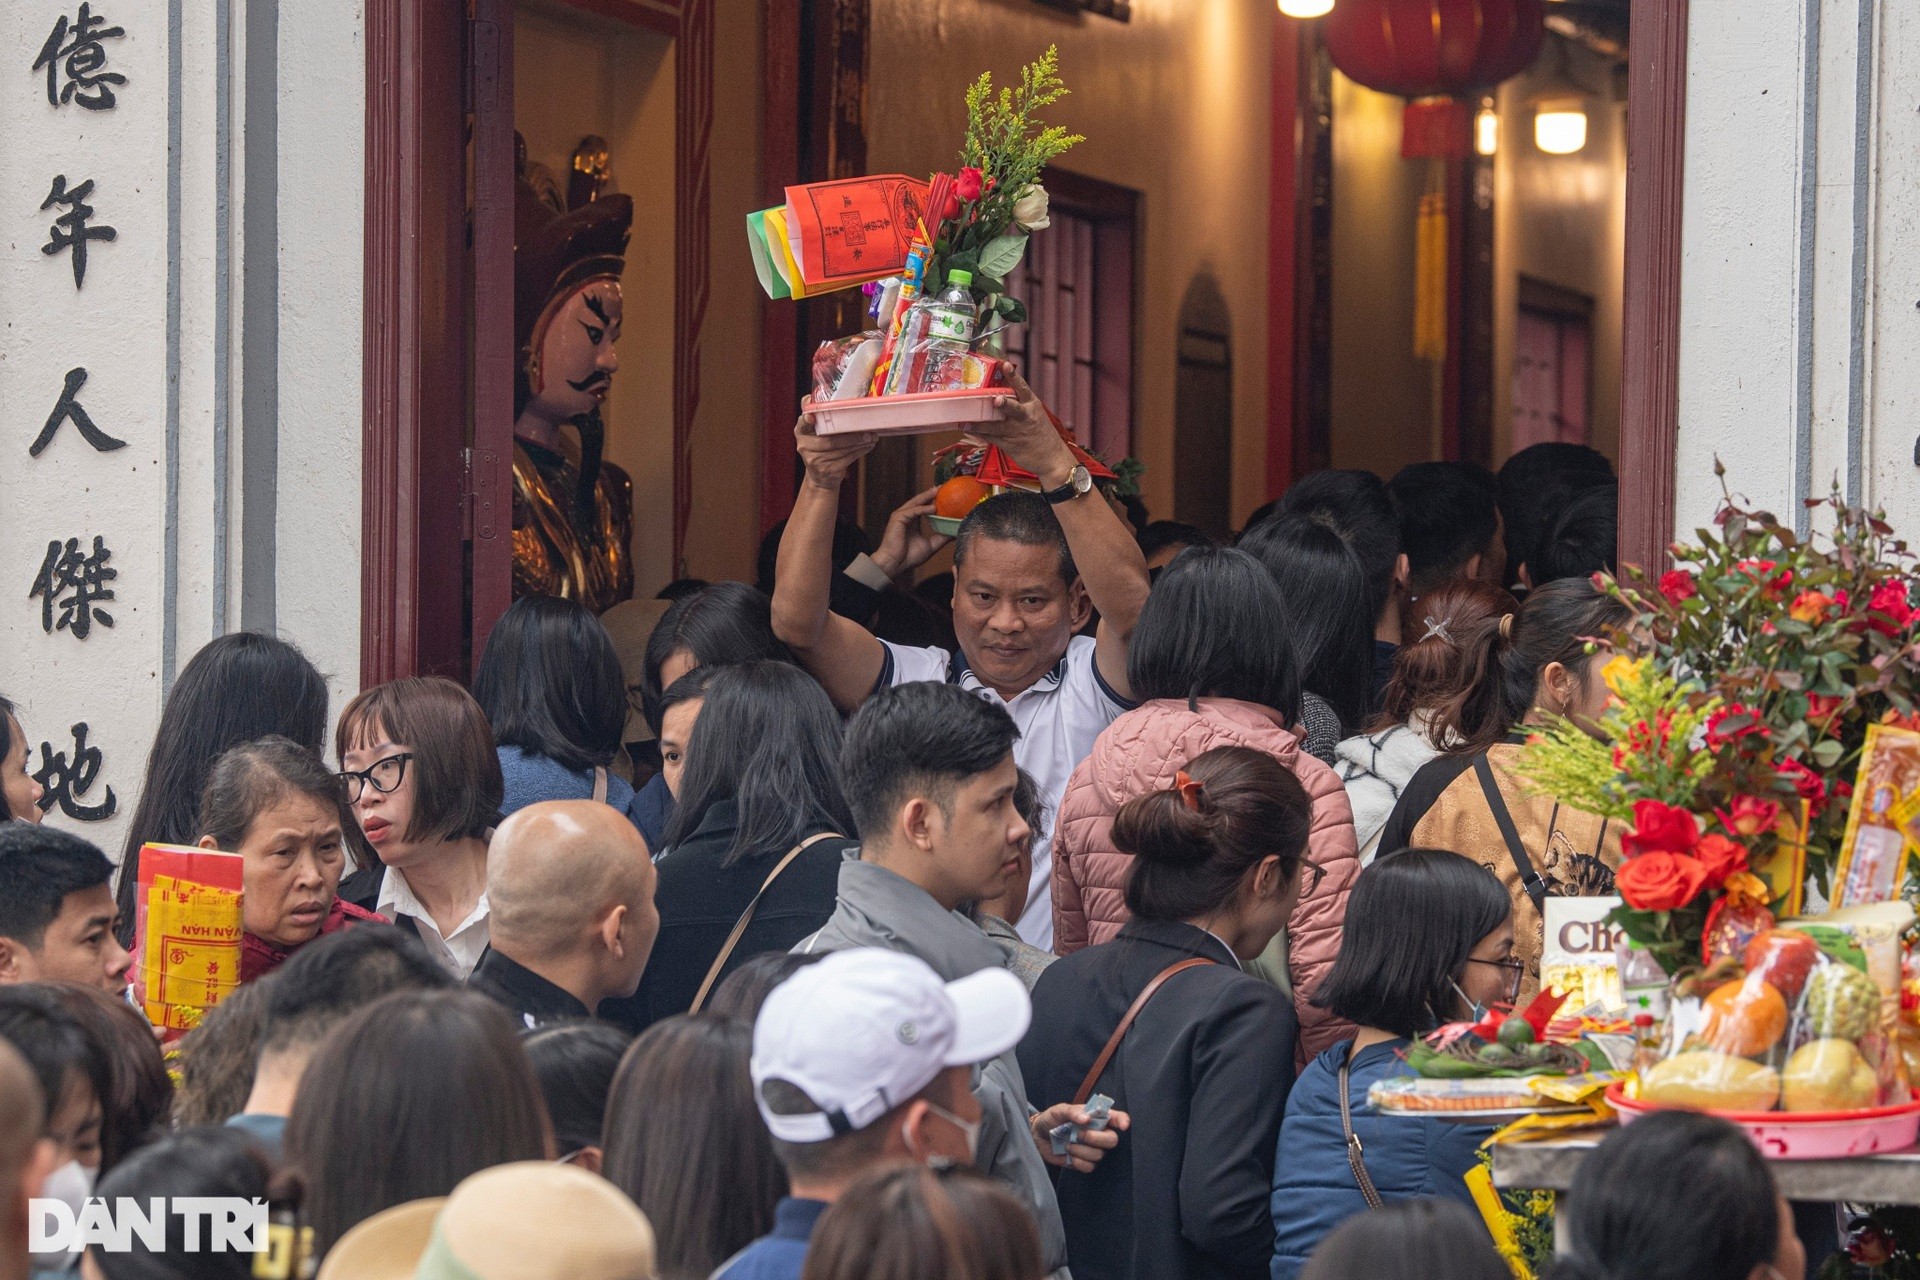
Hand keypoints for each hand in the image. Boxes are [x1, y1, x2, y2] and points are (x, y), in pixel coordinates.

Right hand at [795, 405, 875, 490]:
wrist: (820, 476)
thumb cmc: (822, 447)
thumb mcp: (817, 431)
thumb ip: (822, 416)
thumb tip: (842, 399)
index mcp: (801, 431)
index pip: (802, 422)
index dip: (806, 419)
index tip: (811, 417)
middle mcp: (804, 446)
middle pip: (829, 440)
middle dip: (851, 436)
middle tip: (868, 432)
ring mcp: (814, 460)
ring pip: (841, 450)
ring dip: (859, 443)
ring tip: (871, 438)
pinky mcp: (826, 470)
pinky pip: (846, 459)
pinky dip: (859, 452)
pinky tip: (867, 446)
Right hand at [871, 486, 952, 578]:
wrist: (895, 564)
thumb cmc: (909, 557)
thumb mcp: (931, 546)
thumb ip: (941, 538)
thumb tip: (955, 533)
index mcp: (912, 521)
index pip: (924, 507)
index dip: (933, 501)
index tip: (945, 495)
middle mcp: (906, 516)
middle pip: (920, 501)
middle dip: (931, 494)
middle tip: (942, 487)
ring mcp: (901, 516)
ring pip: (916, 503)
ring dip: (927, 496)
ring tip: (938, 491)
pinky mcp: (898, 518)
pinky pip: (913, 510)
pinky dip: (923, 508)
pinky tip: (934, 508)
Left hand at [967, 372, 1075, 489]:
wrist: (1052, 459)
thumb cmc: (1041, 433)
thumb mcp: (1035, 414)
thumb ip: (1019, 402)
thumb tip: (998, 389)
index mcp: (1032, 405)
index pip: (1022, 388)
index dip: (1013, 376)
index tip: (1005, 365)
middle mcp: (1025, 417)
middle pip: (1013, 408)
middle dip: (1004, 404)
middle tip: (996, 400)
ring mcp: (1016, 432)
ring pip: (995, 426)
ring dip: (979, 424)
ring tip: (964, 421)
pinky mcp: (1009, 445)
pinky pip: (991, 438)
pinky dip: (978, 433)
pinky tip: (967, 428)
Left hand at [1030, 1102, 1130, 1173]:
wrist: (1038, 1137)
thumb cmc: (1052, 1119)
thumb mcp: (1059, 1110)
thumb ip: (1073, 1112)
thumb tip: (1086, 1119)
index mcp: (1096, 1117)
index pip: (1116, 1117)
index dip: (1123, 1120)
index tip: (1122, 1126)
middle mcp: (1098, 1133)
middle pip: (1112, 1140)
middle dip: (1097, 1139)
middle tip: (1080, 1134)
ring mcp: (1092, 1149)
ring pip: (1099, 1155)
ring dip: (1081, 1150)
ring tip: (1067, 1144)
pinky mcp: (1084, 1162)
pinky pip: (1090, 1167)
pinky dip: (1079, 1162)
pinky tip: (1070, 1156)